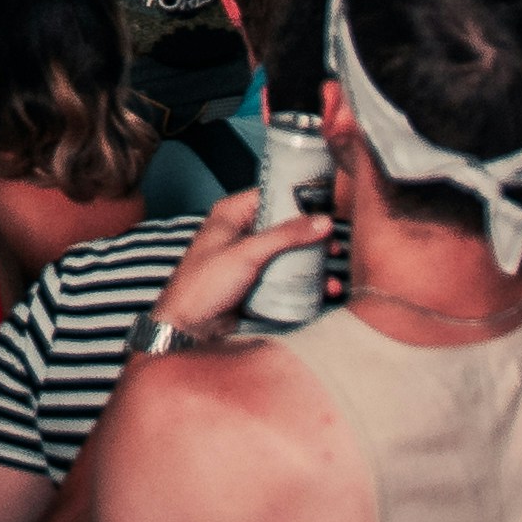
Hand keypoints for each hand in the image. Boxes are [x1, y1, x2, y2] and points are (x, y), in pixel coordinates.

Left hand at [146, 184, 331, 336]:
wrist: (187, 327)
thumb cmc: (203, 284)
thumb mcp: (247, 253)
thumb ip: (285, 236)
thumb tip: (322, 220)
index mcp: (231, 213)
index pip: (271, 195)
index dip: (299, 199)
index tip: (328, 206)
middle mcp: (241, 231)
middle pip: (284, 227)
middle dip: (311, 238)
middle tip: (334, 246)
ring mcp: (249, 258)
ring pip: (287, 254)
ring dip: (311, 264)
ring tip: (332, 275)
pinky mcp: (254, 282)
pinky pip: (283, 276)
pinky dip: (303, 282)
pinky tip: (322, 291)